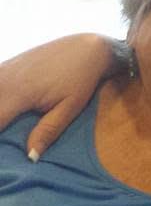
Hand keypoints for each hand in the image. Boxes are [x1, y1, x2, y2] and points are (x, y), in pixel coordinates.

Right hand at [0, 34, 115, 159]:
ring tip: (8, 124)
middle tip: (10, 131)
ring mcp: (3, 70)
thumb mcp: (70, 107)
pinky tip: (6, 109)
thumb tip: (30, 157)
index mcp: (19, 94)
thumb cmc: (81, 79)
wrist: (87, 48)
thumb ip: (48, 131)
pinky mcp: (5, 65)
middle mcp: (5, 80)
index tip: (5, 153)